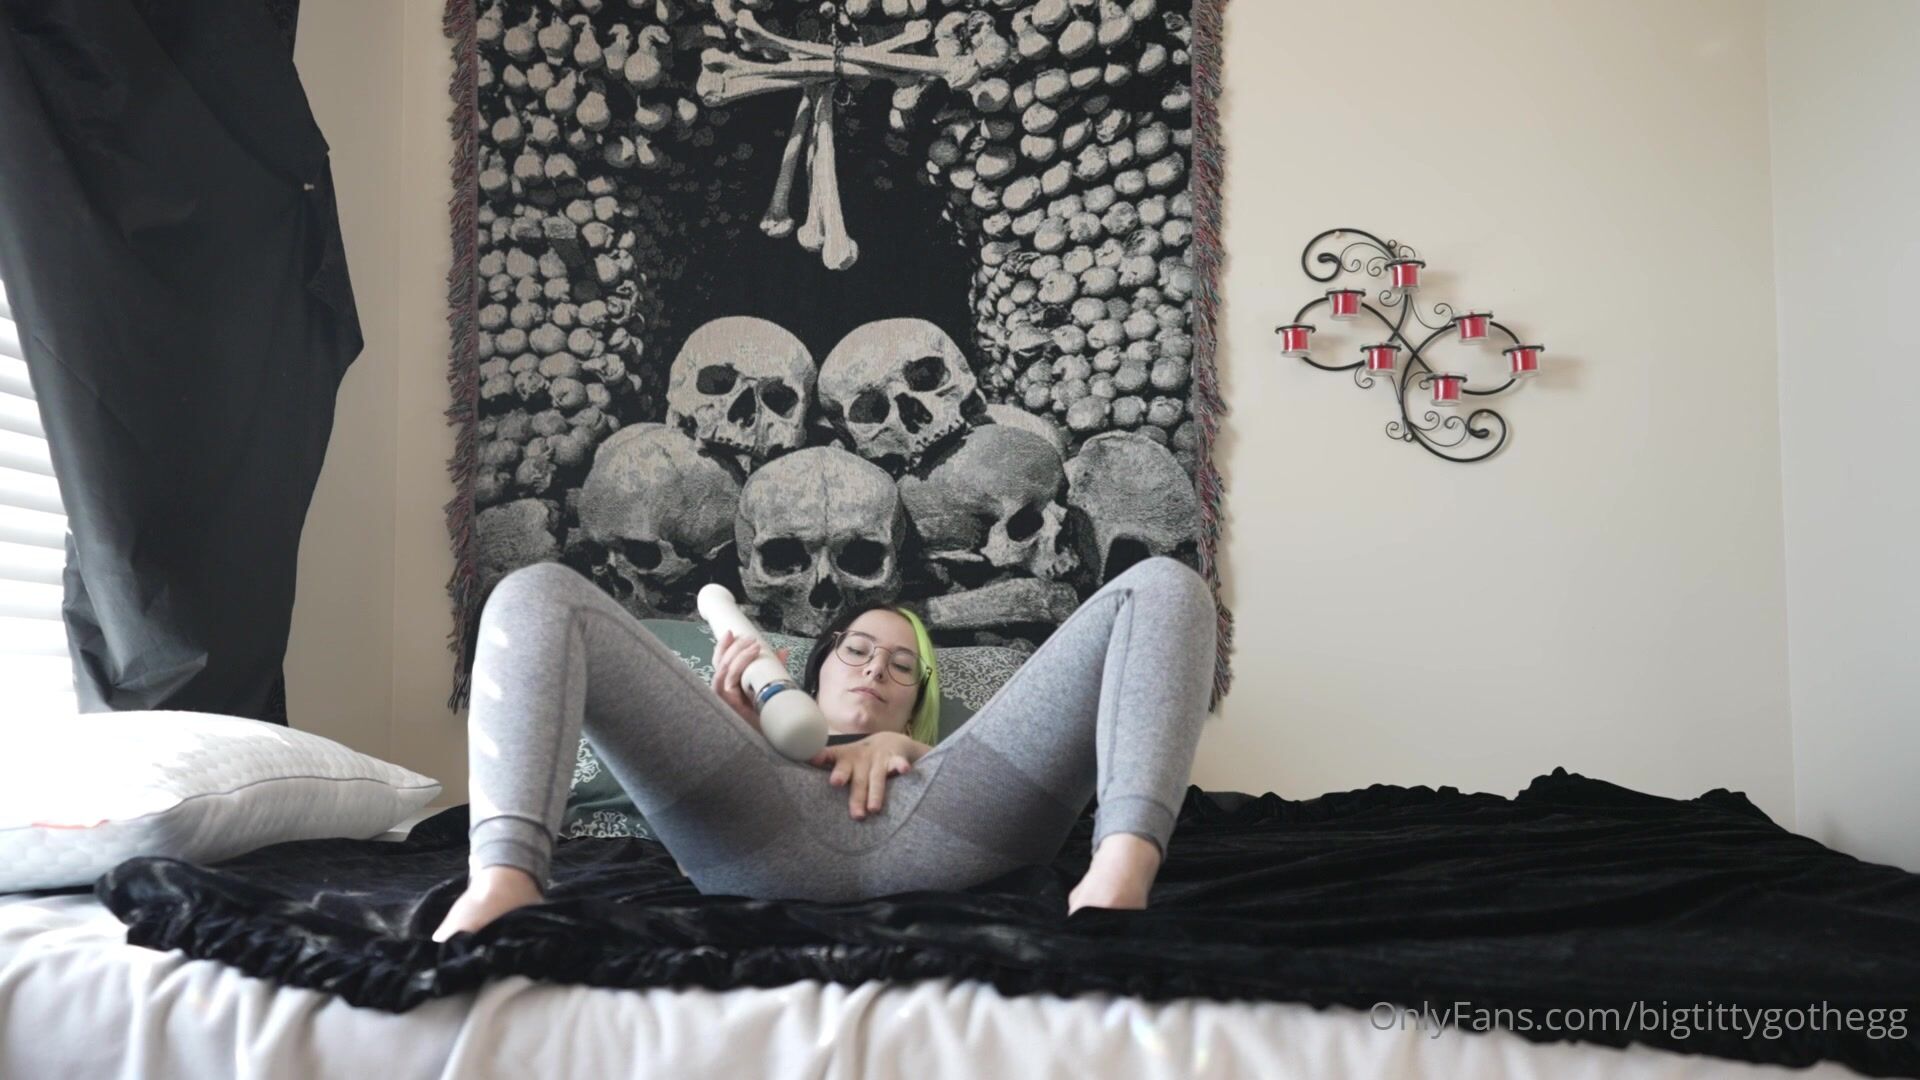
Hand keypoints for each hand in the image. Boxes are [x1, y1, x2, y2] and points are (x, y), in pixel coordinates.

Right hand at [711, 629, 788, 730]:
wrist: (774, 739)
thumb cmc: (770, 716)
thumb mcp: (771, 688)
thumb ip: (773, 670)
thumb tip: (782, 651)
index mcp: (731, 686)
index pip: (721, 663)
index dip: (724, 647)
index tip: (732, 633)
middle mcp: (724, 692)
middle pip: (720, 664)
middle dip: (733, 647)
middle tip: (751, 638)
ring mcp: (723, 699)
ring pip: (722, 671)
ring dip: (736, 655)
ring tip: (754, 647)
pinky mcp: (726, 706)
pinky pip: (723, 684)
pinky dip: (732, 670)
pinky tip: (744, 660)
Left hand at [808, 732, 925, 819]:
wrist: (889, 741)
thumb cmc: (858, 758)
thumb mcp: (841, 758)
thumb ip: (823, 764)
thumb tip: (800, 766)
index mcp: (844, 758)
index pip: (831, 758)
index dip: (822, 758)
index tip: (813, 760)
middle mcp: (860, 759)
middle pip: (856, 779)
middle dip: (855, 796)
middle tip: (854, 813)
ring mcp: (878, 759)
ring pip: (876, 777)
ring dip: (876, 792)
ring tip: (873, 809)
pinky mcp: (895, 759)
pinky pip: (898, 763)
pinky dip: (901, 766)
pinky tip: (905, 771)